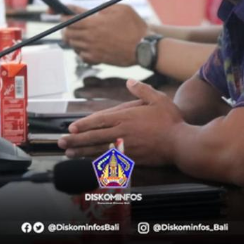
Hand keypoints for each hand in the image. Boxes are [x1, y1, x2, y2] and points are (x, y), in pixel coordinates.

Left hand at [58, 79, 184, 165]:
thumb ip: (142, 90)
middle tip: (61, 142)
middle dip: (75, 140)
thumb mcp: (158, 99)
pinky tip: (89, 162)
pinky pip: (110, 160)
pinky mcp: (132, 159)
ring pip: (99, 150)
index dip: (84, 124)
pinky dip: (97, 161)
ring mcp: (126, 148)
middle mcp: (122, 133)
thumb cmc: (171, 121)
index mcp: (126, 118)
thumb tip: (129, 81)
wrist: (182, 144)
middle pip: (94, 136)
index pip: (99, 120)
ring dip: (82, 152)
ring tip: (69, 153)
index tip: (71, 127)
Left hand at [62, 4, 147, 66]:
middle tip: (70, 24)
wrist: (144, 47)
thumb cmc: (134, 27)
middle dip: (66, 28)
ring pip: (73, 45)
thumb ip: (103, 8)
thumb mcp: (120, 8)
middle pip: (67, 33)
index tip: (57, 13)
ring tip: (80, 35)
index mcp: (93, 23)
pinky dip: (81, 51)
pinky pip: (81, 56)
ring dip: (74, 39)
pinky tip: (88, 47)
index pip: (68, 19)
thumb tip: (92, 11)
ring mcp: (93, 50)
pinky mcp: (97, 59)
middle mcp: (90, 37)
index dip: (61, 15)